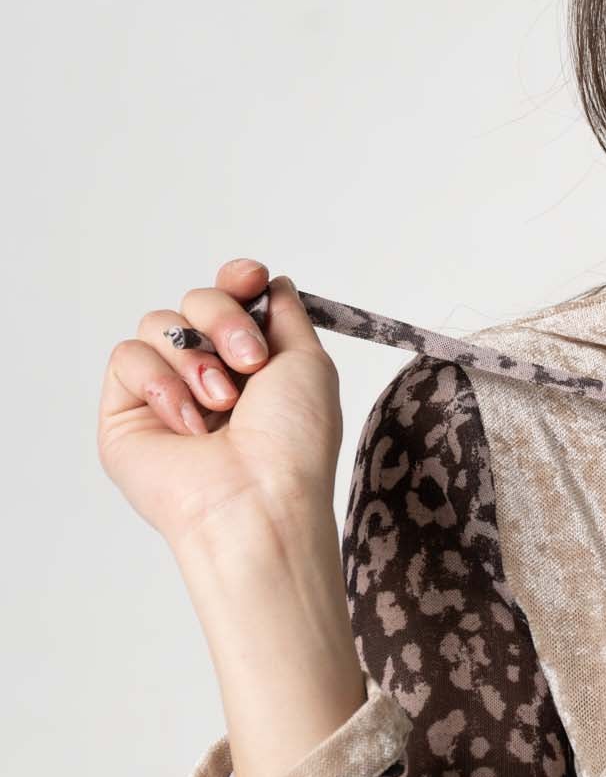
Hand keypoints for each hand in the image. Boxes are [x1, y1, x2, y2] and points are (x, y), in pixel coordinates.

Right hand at [97, 259, 343, 557]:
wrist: (258, 498)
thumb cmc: (293, 445)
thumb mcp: (309, 364)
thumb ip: (284, 315)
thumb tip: (266, 282)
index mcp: (251, 365)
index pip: (229, 299)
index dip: (235, 281)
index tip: (250, 278)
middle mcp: (207, 376)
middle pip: (195, 302)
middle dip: (224, 321)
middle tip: (250, 363)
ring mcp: (164, 394)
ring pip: (159, 324)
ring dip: (196, 359)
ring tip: (222, 404)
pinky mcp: (125, 414)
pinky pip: (128, 358)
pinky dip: (162, 384)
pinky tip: (189, 425)